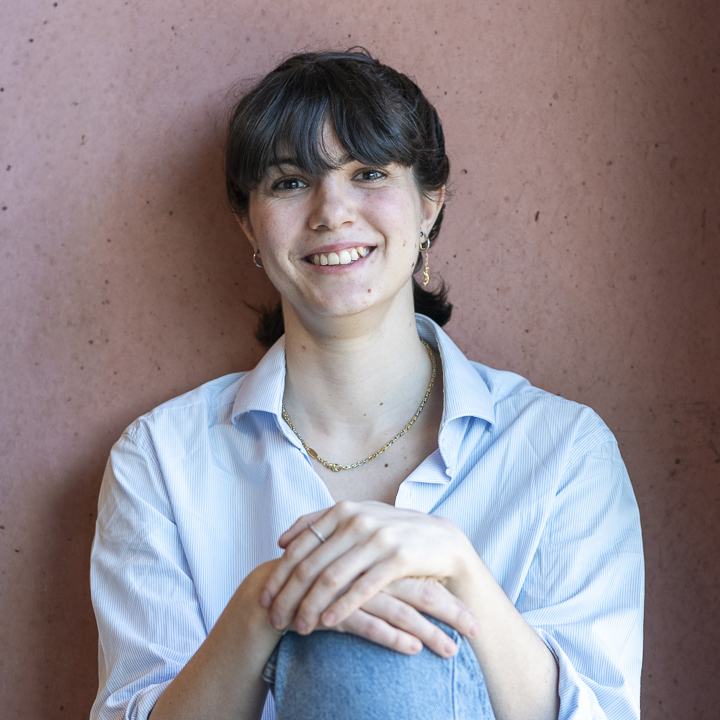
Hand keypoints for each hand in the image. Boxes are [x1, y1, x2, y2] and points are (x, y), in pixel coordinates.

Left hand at [260, 501, 478, 645]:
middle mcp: (357, 520)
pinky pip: (363, 588)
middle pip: (311, 564)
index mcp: (342, 510)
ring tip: (298, 628)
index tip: (265, 598)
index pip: (300, 545)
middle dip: (288, 596)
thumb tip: (282, 539)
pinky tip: (328, 623)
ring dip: (311, 606)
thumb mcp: (358, 518)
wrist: (440, 539)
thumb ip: (321, 524)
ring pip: (332, 578)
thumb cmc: (392, 532)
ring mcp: (378, 538)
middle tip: (275, 620)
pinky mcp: (398, 558)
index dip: (279, 573)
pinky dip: (342, 607)